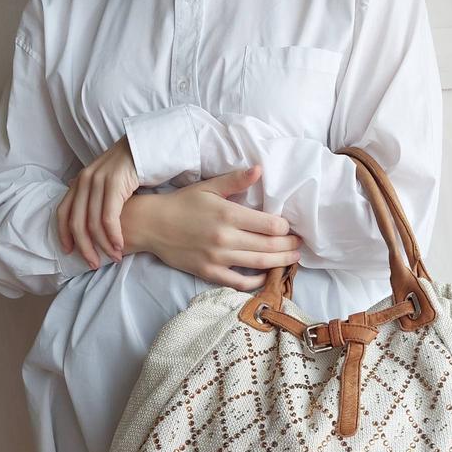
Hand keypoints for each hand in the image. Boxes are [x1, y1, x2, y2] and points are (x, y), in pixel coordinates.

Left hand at [56, 135, 138, 268]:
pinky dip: (112, 235)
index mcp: (80, 181)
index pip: (63, 211)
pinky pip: (108, 216)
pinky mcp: (114, 184)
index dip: (64, 234)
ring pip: (92, 222)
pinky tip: (119, 245)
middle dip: (84, 247)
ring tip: (112, 257)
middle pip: (76, 221)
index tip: (69, 252)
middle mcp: (84, 180)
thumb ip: (96, 195)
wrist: (147, 146)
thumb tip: (90, 212)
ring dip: (102, 244)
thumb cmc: (131, 168)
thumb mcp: (108, 180)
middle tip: (93, 263)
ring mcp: (98, 181)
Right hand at [133, 164, 301, 290]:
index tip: (292, 226)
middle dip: (290, 246)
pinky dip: (257, 281)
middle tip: (299, 244)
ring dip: (281, 262)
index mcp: (228, 214)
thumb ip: (236, 180)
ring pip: (259, 264)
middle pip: (270, 246)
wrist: (151, 225)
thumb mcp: (208, 187)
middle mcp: (225, 238)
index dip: (286, 227)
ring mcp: (217, 258)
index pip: (270, 224)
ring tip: (293, 259)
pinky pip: (239, 282)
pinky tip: (267, 275)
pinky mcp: (209, 272)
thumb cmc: (182, 203)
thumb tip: (260, 169)